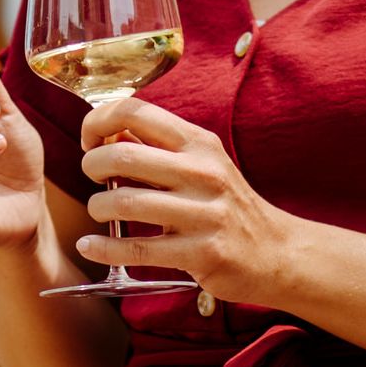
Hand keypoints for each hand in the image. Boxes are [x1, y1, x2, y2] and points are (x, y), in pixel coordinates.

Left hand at [75, 96, 304, 305]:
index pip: (136, 112)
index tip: (89, 140)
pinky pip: (137, 248)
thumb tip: (107, 131)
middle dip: (93, 165)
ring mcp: (204, 214)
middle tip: (92, 176)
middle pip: (123, 155)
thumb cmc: (227, 204)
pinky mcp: (201, 253)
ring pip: (125, 203)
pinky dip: (104, 248)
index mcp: (199, 143)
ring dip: (98, 208)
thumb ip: (156, 147)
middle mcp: (203, 172)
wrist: (276, 252)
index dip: (98, 121)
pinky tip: (89, 246)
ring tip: (99, 212)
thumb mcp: (201, 163)